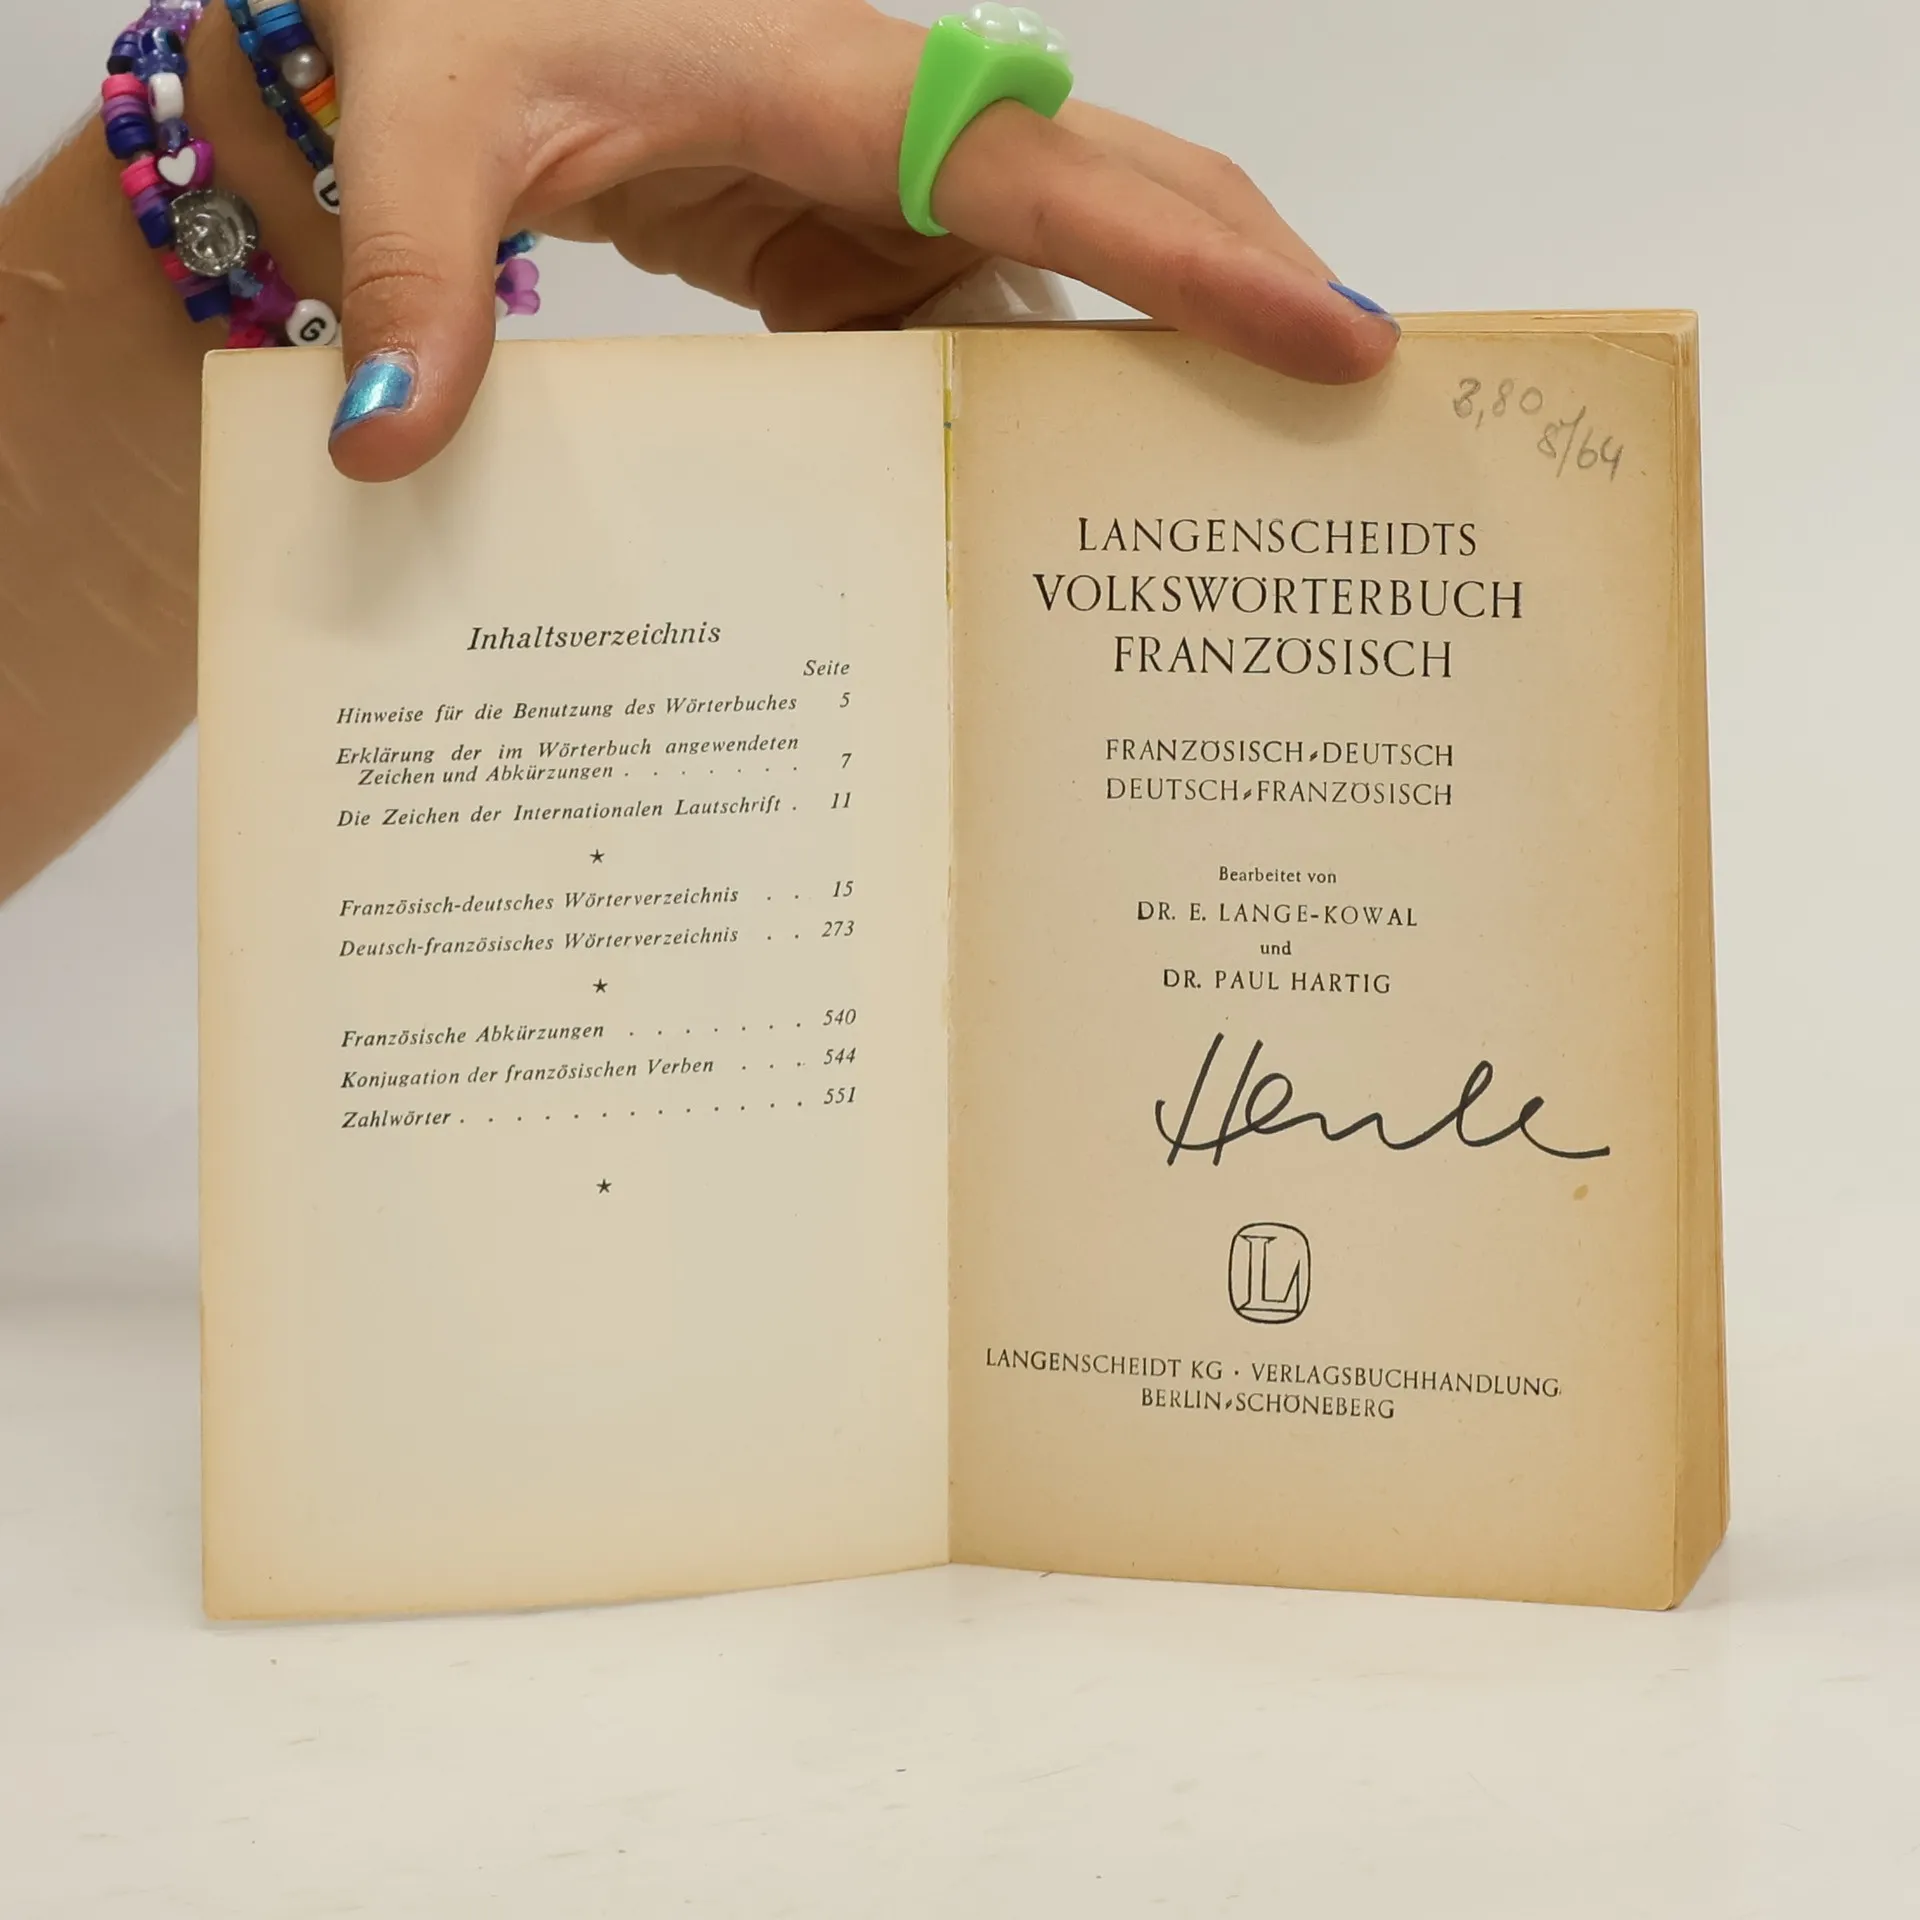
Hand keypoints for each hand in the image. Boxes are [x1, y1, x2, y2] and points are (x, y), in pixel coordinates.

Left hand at [309, 0, 1399, 480]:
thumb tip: (393, 445)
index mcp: (833, 87)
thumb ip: (418, 284)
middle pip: (1124, 194)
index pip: (1061, 175)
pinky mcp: (845, 236)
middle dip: (1246, 290)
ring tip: (1237, 494)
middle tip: (1364, 413)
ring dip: (1151, 362)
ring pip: (1066, 267)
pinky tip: (1048, 497)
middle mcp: (891, 130)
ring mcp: (879, 186)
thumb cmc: (457, 7)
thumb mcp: (429, 127)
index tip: (1340, 333)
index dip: (1207, 261)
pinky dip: (1024, 394)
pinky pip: (970, 316)